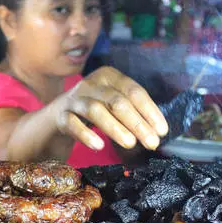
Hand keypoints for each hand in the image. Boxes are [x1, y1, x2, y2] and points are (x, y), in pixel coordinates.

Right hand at [53, 66, 168, 150]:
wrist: (60, 114)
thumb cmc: (95, 109)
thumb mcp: (113, 102)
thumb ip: (133, 111)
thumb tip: (157, 131)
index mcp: (109, 76)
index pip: (133, 91)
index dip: (149, 111)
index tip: (161, 131)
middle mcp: (90, 84)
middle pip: (116, 102)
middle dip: (137, 123)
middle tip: (151, 143)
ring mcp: (74, 99)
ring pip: (95, 111)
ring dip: (115, 128)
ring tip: (130, 144)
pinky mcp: (61, 115)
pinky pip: (73, 124)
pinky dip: (86, 135)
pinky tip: (98, 146)